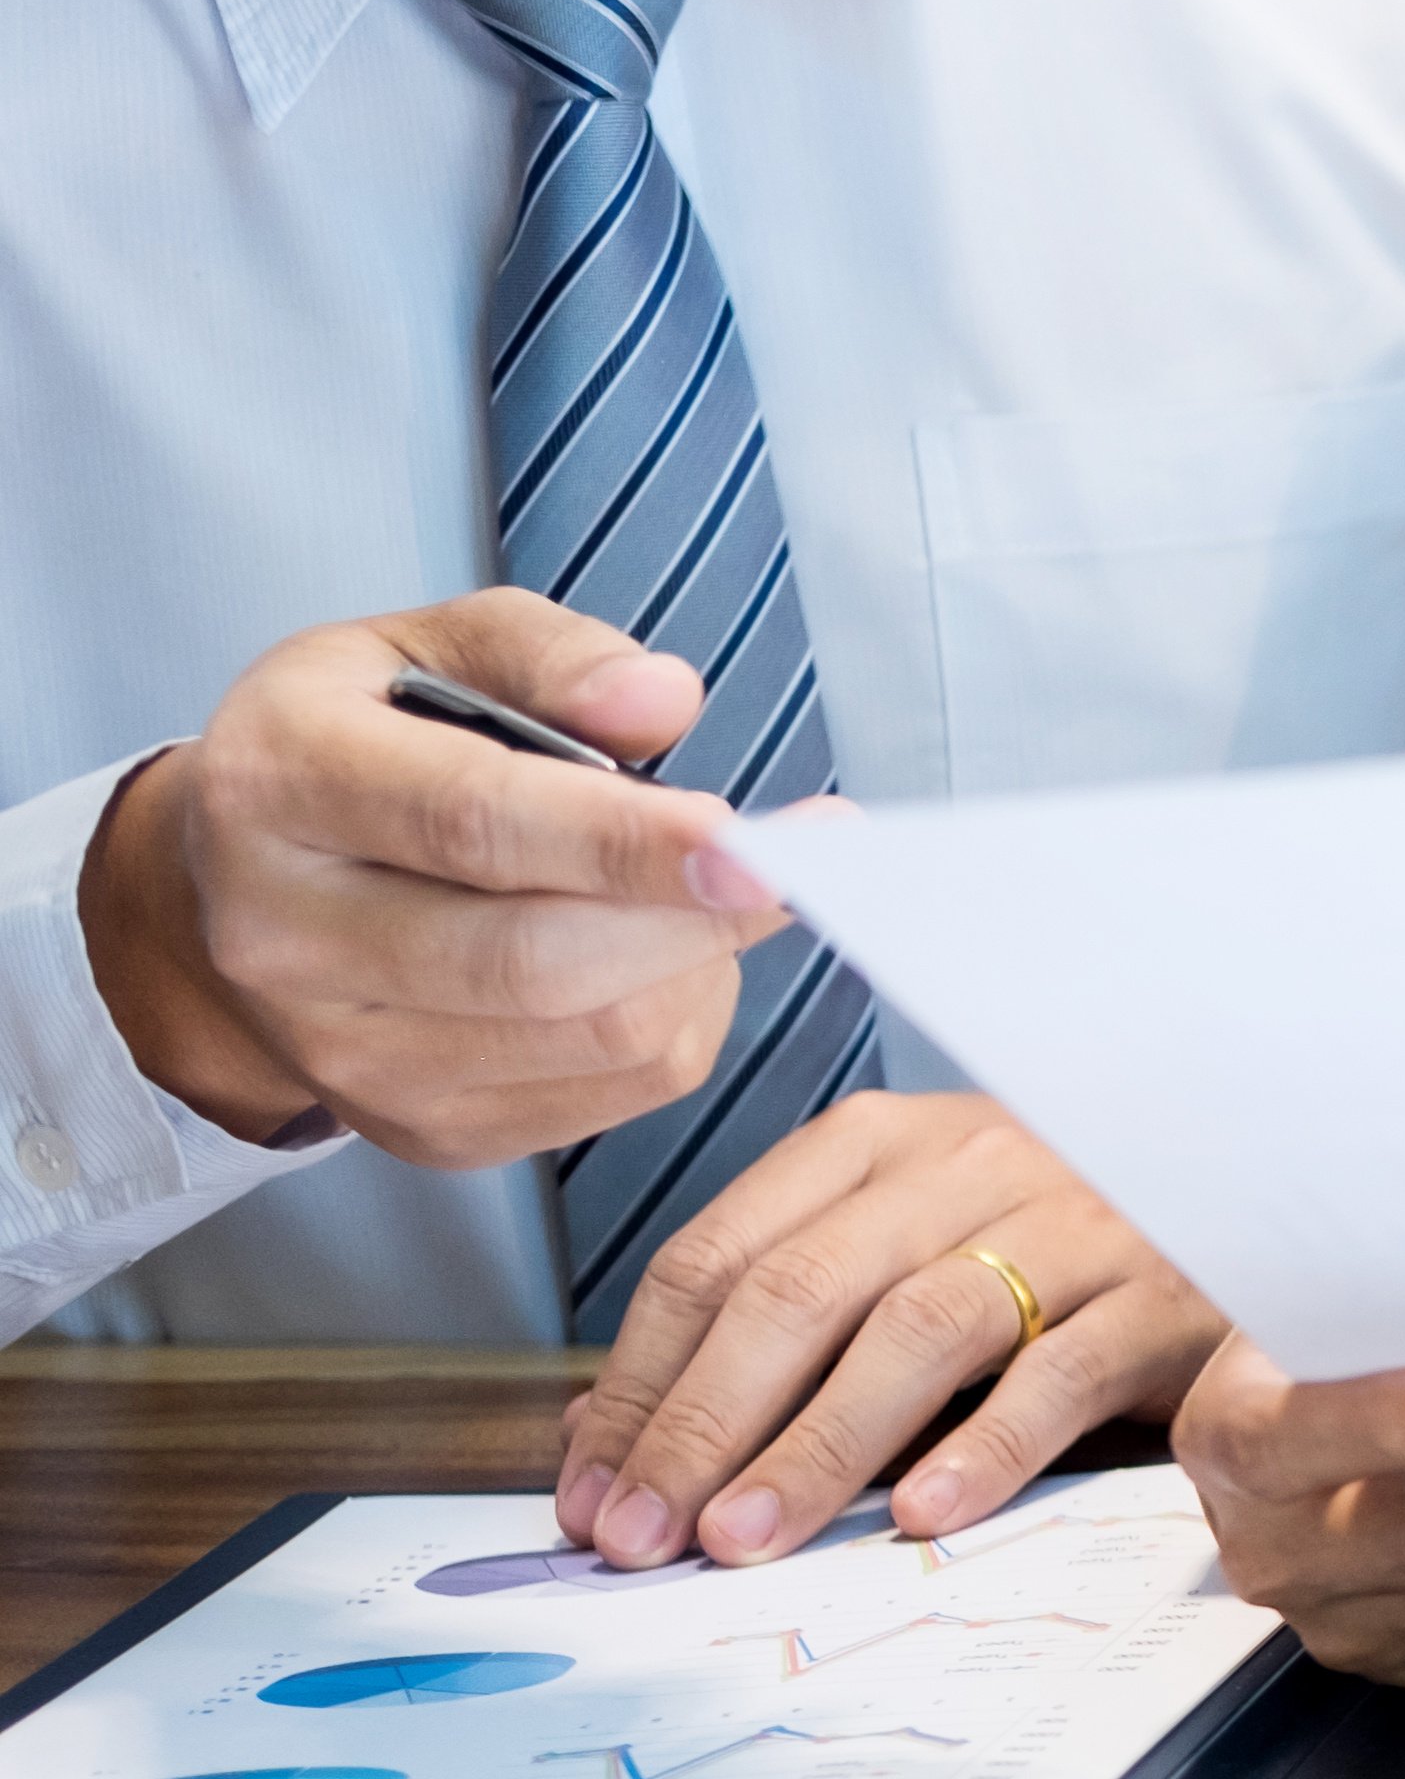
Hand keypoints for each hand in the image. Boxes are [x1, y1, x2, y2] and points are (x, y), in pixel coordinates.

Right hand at [74, 589, 797, 1161]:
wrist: (237, 890)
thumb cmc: (355, 746)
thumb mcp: (424, 649)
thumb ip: (548, 654)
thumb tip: (662, 699)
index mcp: (282, 785)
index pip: (472, 823)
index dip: (626, 841)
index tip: (752, 842)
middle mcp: (289, 936)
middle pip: (540, 962)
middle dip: (696, 917)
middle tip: (792, 865)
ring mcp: (349, 1055)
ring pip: (597, 1036)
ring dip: (697, 963)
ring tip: (697, 892)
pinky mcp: (422, 1129)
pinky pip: (616, 1093)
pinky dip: (679, 1018)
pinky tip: (657, 957)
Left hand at [558, 1093, 1229, 1566]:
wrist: (1254, 1196)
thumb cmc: (1052, 1253)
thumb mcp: (901, 1259)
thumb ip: (774, 1335)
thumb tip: (611, 1446)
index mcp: (881, 1144)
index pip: (720, 1255)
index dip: (644, 1381)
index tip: (596, 1490)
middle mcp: (970, 1161)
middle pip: (803, 1290)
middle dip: (706, 1422)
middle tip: (646, 1532)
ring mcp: (1076, 1221)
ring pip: (918, 1327)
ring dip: (819, 1444)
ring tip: (748, 1537)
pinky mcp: (1168, 1292)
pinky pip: (1062, 1372)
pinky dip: (985, 1446)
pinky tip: (923, 1514)